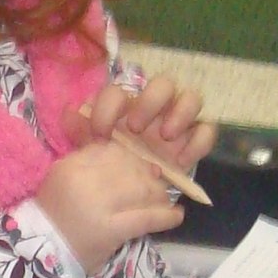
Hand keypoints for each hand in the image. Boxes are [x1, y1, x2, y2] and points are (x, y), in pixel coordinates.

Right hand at [36, 139, 184, 275]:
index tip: (138, 164)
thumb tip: (122, 148)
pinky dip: (166, 216)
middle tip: (157, 180)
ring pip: (142, 190)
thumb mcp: (63, 175)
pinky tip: (177, 215)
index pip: (112, 151)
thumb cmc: (55, 213)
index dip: (131, 157)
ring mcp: (100, 206)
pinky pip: (147, 218)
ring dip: (159, 193)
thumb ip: (88, 157)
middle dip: (147, 174)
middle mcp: (86, 181)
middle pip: (130, 168)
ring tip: (164, 197)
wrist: (42, 251)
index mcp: (73, 165)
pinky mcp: (112, 230)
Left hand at [68, 75, 218, 177]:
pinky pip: (207, 130)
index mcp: (126, 106)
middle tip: (136, 129)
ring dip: (180, 114)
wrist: (130, 194)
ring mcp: (178, 122)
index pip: (120, 90)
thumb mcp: (91, 150)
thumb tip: (70, 111)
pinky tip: (180, 161)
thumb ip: (80, 130)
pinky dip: (198, 142)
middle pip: (164, 83)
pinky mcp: (193, 141)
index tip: (100, 132)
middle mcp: (155, 107)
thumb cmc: (112, 163)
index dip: (108, 106)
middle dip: (150, 102)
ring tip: (165, 138)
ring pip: (192, 98)